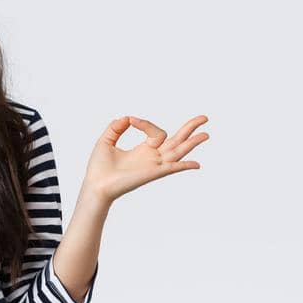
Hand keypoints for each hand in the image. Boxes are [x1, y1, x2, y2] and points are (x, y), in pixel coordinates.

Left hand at [83, 114, 209, 202]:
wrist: (96, 184)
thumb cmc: (99, 167)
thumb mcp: (106, 141)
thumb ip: (116, 127)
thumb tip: (127, 117)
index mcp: (144, 150)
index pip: (156, 132)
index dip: (145, 123)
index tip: (130, 121)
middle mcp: (153, 157)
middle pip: (177, 140)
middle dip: (190, 128)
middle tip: (204, 118)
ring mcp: (155, 165)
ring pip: (178, 151)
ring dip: (193, 142)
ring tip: (206, 134)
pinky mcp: (153, 172)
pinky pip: (172, 168)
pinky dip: (184, 165)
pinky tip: (197, 164)